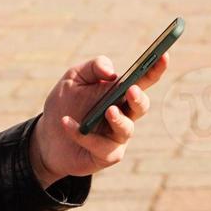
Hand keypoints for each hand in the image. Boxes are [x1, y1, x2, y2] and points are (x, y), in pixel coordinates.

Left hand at [30, 53, 168, 185]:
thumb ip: (93, 67)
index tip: (164, 55)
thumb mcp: (74, 78)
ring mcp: (117, 137)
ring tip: (108, 110)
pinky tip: (67, 123)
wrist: (47, 136)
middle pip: (141, 107)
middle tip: (131, 90)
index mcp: (121, 93)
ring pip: (126, 129)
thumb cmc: (65, 104)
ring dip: (118, 119)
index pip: (144, 80)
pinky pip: (100, 146)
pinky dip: (82, 134)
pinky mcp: (107, 155)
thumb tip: (112, 73)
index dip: (156, 68)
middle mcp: (124, 114)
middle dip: (139, 99)